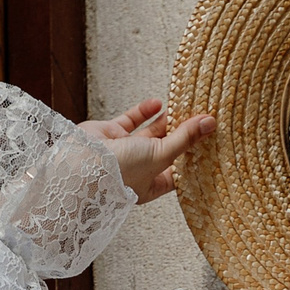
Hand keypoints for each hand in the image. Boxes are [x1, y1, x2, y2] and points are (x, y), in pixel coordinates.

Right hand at [83, 97, 213, 202]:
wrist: (79, 164)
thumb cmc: (119, 172)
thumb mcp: (160, 156)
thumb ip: (184, 138)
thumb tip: (210, 123)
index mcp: (150, 186)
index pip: (178, 171)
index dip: (193, 157)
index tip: (209, 139)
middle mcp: (137, 169)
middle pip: (166, 149)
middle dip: (182, 134)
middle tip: (200, 116)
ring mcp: (124, 151)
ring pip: (150, 133)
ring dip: (166, 120)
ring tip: (184, 105)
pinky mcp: (111, 134)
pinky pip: (131, 120)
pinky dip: (144, 112)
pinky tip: (158, 103)